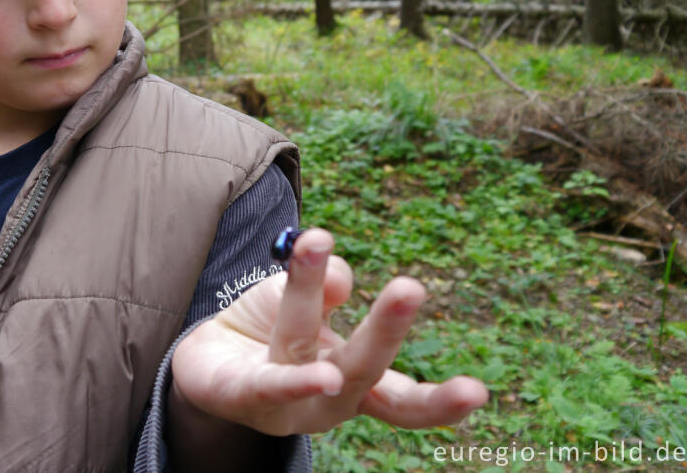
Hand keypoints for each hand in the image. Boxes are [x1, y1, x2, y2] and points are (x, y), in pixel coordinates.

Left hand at [170, 228, 488, 436]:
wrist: (206, 359)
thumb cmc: (272, 328)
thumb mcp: (306, 295)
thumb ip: (326, 280)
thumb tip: (340, 278)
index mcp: (355, 379)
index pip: (404, 396)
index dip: (441, 402)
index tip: (480, 392)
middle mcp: (328, 400)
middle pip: (363, 371)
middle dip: (386, 329)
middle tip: (412, 286)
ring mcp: (286, 407)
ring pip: (304, 353)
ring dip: (314, 304)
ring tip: (339, 279)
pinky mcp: (243, 398)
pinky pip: (267, 384)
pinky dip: (292, 378)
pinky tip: (315, 371)